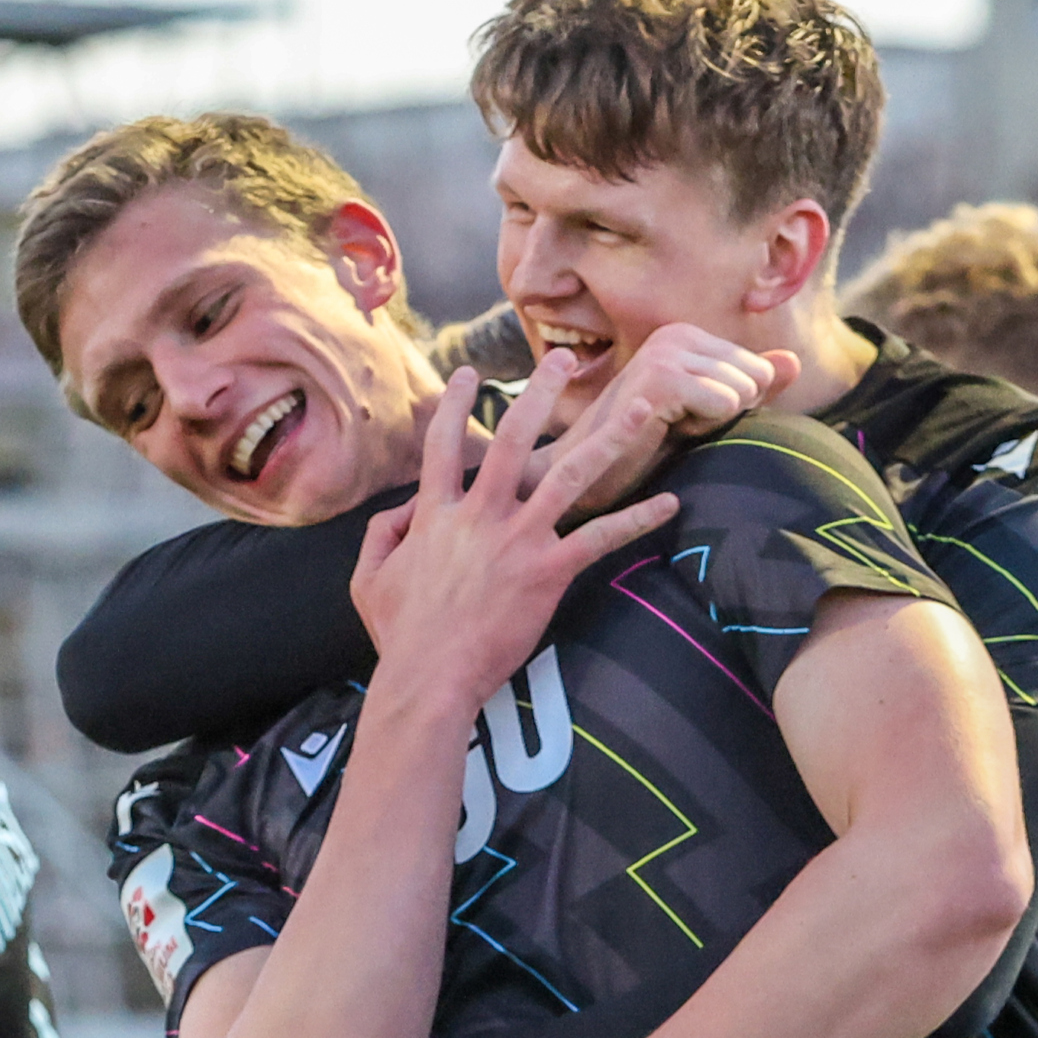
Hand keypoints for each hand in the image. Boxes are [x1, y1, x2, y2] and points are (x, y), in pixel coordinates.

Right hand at [350, 349, 679, 711]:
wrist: (428, 678)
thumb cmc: (399, 636)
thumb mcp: (368, 580)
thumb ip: (380, 537)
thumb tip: (399, 512)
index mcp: (434, 515)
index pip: (443, 445)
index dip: (453, 405)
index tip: (468, 373)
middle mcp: (479, 515)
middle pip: (513, 439)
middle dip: (540, 393)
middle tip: (565, 359)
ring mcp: (516, 540)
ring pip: (568, 475)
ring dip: (609, 437)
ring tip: (641, 406)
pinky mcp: (547, 572)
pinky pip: (600, 538)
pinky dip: (636, 520)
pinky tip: (669, 504)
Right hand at [524, 323, 799, 513]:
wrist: (581, 473)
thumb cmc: (638, 449)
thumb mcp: (704, 416)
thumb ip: (751, 387)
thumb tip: (794, 361)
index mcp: (685, 336)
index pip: (761, 370)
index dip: (731, 408)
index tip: (684, 420)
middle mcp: (675, 334)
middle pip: (759, 378)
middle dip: (726, 414)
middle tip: (674, 428)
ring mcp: (666, 352)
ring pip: (744, 391)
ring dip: (711, 425)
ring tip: (665, 430)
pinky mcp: (662, 378)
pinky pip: (726, 404)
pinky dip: (703, 430)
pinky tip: (663, 432)